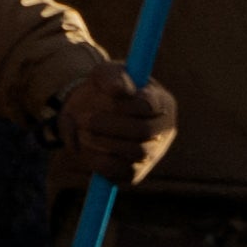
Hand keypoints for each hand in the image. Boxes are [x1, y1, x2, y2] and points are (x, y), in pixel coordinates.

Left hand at [56, 68, 178, 186]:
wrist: (87, 115)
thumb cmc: (102, 91)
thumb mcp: (103, 74)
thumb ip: (111, 76)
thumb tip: (120, 90)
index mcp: (161, 103)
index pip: (150, 106)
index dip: (125, 104)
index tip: (104, 97)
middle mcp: (163, 130)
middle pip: (143, 131)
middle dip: (109, 125)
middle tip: (84, 119)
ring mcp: (152, 153)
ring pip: (134, 153)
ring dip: (102, 141)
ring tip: (83, 131)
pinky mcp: (134, 173)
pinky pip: (119, 171)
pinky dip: (98, 160)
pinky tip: (86, 148)